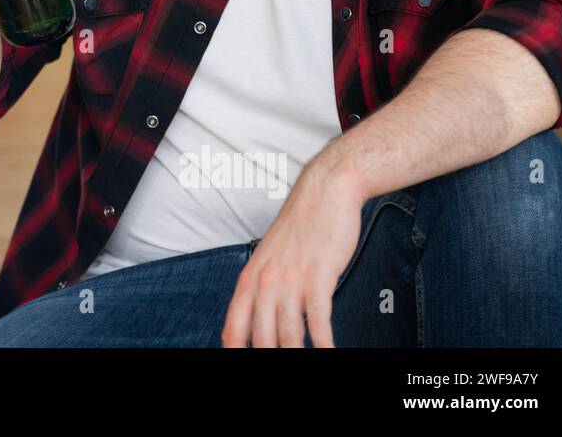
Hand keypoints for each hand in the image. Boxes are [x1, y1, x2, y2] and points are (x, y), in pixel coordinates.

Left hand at [220, 163, 365, 347]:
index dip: (234, 350)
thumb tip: (262, 319)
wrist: (325, 192)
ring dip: (298, 354)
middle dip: (270, 357)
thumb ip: (263, 287)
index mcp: (250, 277)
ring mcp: (291, 280)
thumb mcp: (270, 256)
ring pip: (289, 334)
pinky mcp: (318, 276)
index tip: (239, 362)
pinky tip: (328, 352)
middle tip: (279, 368)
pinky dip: (324, 343)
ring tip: (308, 363)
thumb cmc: (301, 225)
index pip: (233, 327)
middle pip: (261, 338)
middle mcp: (266, 281)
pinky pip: (319, 320)